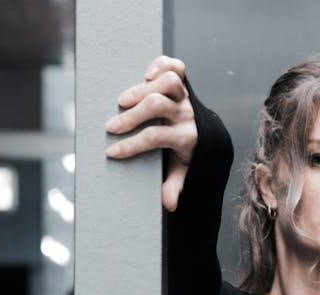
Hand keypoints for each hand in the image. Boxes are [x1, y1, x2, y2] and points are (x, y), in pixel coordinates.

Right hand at [104, 55, 196, 211]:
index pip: (156, 137)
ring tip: (122, 101)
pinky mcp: (184, 84)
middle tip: (110, 128)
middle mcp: (188, 113)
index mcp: (188, 136)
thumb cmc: (188, 153)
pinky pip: (176, 67)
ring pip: (167, 83)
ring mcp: (186, 97)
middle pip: (156, 106)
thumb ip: (176, 184)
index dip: (132, 145)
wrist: (209, 135)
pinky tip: (146, 74)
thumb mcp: (184, 171)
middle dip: (131, 117)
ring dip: (142, 88)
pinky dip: (162, 64)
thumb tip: (170, 205)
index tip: (112, 152)